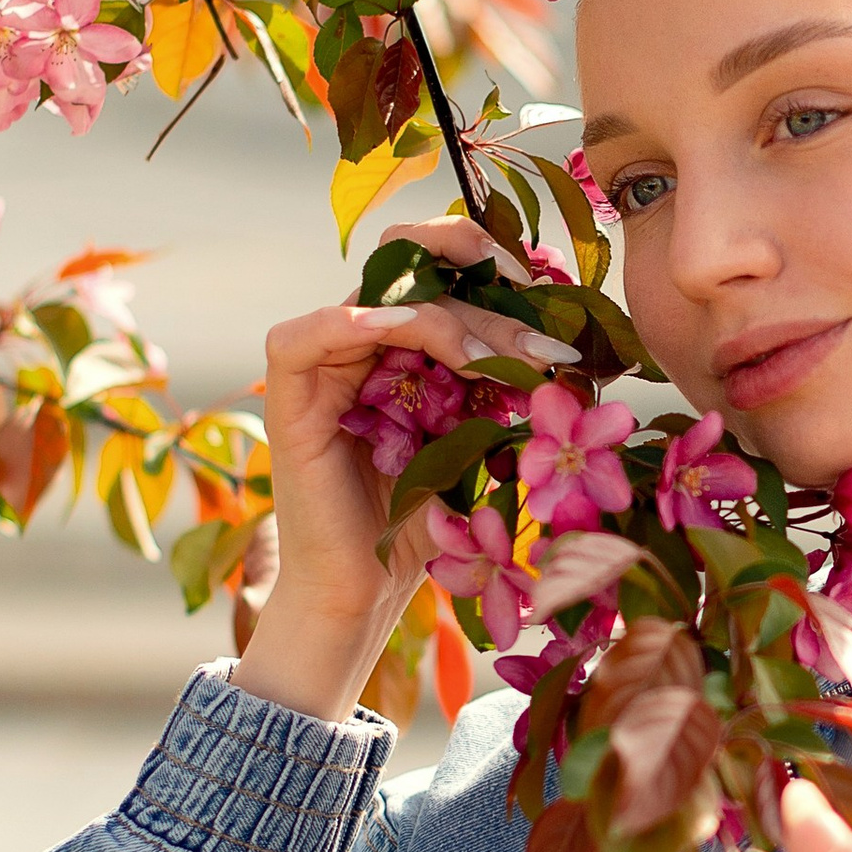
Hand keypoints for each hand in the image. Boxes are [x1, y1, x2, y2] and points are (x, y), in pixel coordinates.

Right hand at [235, 220, 578, 723]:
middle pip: (416, 271)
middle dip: (488, 291)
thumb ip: (499, 382)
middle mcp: (360, 342)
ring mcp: (322, 365)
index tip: (550, 289)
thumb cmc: (426, 524)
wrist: (368, 591)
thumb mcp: (479, 436)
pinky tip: (408, 331)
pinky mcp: (290, 397)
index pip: (439, 267)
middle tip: (544, 339)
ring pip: (382, 298)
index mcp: (403, 343)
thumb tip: (561, 338)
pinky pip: (309, 336)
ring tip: (503, 361)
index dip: (490, 260)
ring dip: (451, 321)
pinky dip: (359, 322)